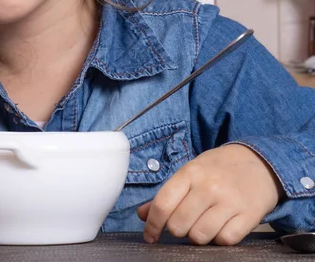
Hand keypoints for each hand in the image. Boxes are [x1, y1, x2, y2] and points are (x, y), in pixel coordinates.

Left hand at [137, 144, 283, 245]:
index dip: (153, 225)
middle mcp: (208, 187)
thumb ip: (167, 194)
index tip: (150, 237)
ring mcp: (229, 202)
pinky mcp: (248, 216)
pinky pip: (224, 240)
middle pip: (178, 225)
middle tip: (183, 223)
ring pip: (199, 236)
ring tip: (202, 224)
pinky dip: (219, 239)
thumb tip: (143, 215)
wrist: (259, 162)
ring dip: (197, 235)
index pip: (163, 204)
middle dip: (176, 230)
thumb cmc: (219, 169)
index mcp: (190, 173)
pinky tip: (220, 226)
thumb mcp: (190, 172)